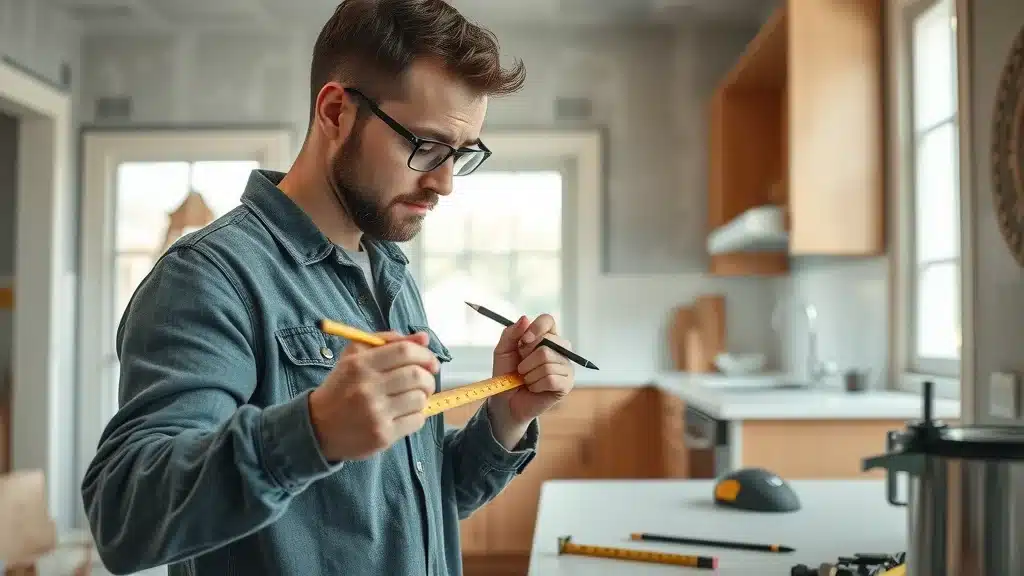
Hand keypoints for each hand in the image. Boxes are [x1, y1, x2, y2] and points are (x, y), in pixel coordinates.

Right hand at [308, 331, 439, 461]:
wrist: (319, 426)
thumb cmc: (343, 386)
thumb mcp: (356, 356)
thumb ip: (389, 342)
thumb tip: (424, 338)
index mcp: (360, 364)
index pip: (404, 351)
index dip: (425, 354)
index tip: (430, 362)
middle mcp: (367, 388)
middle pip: (417, 375)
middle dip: (428, 378)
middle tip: (425, 382)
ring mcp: (375, 414)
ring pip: (420, 399)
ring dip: (422, 397)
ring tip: (411, 398)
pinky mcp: (382, 435)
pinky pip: (417, 421)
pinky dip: (417, 416)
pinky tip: (404, 414)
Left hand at [489, 314, 575, 425]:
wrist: (506, 400)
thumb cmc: (507, 374)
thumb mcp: (503, 350)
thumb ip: (511, 333)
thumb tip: (525, 318)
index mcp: (546, 337)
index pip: (548, 321)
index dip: (537, 327)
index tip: (524, 340)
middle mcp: (560, 350)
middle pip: (548, 343)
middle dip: (527, 357)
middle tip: (521, 367)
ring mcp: (565, 367)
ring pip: (547, 362)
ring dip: (529, 374)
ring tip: (526, 379)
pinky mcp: (566, 384)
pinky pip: (550, 379)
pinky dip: (535, 385)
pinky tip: (533, 387)